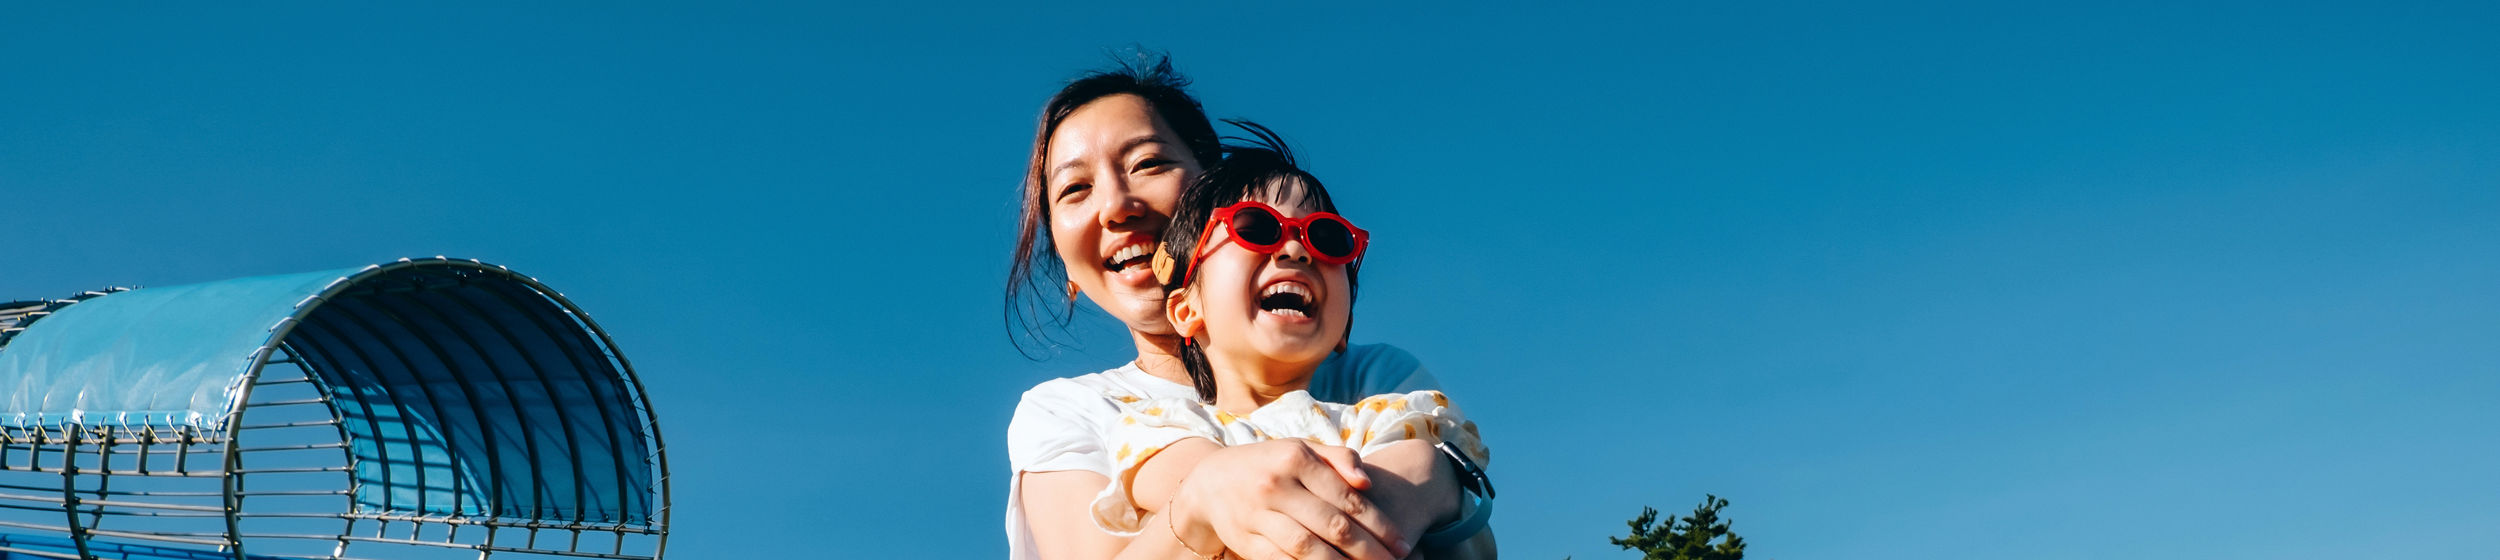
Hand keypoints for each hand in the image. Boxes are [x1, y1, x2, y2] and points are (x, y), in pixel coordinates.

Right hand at [1167, 439, 1409, 559]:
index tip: (1402, 545)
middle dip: (1368, 550)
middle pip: (1332, 525)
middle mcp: (1276, 485)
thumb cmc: (1270, 464)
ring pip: (1308, 548)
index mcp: (1295, 458)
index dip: (1379, 525)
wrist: (1210, 481)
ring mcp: (1257, 514)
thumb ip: (1338, 458)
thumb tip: (1366, 483)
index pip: (1347, 498)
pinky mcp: (1245, 540)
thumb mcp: (1301, 449)